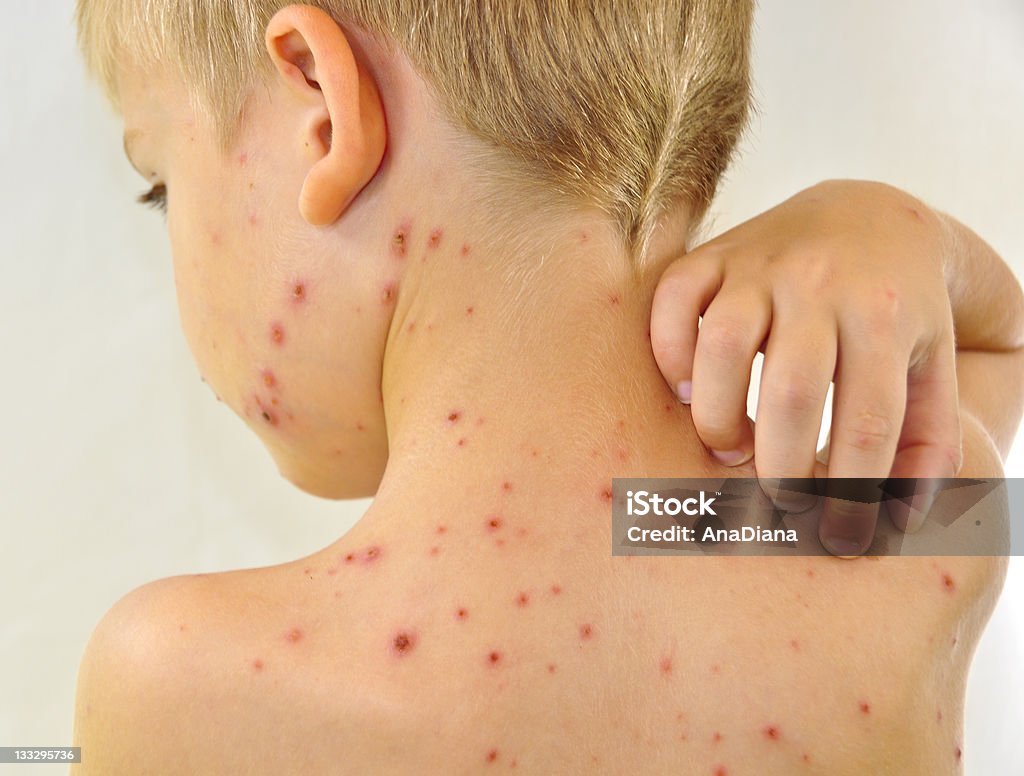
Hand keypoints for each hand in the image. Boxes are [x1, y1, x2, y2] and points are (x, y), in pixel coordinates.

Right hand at [650, 180, 962, 556]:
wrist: (868, 218)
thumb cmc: (898, 311)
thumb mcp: (933, 368)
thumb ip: (928, 444)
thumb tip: (895, 520)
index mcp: (886, 315)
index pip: (866, 423)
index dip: (849, 494)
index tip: (836, 539)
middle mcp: (822, 284)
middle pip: (792, 392)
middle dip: (780, 469)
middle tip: (779, 501)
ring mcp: (761, 264)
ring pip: (722, 345)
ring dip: (718, 416)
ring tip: (733, 446)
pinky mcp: (714, 254)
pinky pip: (673, 301)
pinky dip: (670, 355)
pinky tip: (690, 391)